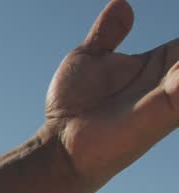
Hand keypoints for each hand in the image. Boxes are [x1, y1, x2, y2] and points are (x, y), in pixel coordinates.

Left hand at [43, 0, 178, 192]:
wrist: (60, 144)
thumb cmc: (74, 107)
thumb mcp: (89, 59)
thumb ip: (108, 33)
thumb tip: (122, 3)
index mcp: (161, 62)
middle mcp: (174, 77)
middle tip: (177, 53)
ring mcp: (173, 95)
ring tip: (176, 66)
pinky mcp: (168, 111)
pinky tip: (177, 71)